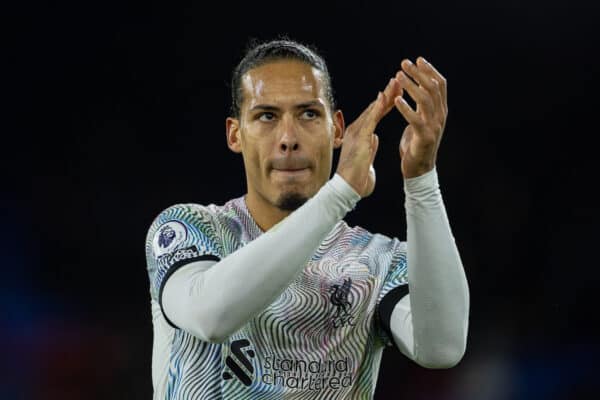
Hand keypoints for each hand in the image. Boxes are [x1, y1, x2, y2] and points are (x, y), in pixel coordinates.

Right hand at [336, 78, 401, 196]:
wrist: (347, 188)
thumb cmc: (356, 179)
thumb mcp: (367, 159)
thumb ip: (371, 148)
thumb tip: (375, 140)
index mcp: (359, 135)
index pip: (375, 114)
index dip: (386, 103)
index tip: (396, 92)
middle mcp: (356, 130)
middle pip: (375, 107)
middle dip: (388, 93)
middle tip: (399, 79)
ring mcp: (357, 132)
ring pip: (374, 109)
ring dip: (386, 95)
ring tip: (396, 82)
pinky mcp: (360, 136)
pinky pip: (372, 118)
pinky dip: (379, 106)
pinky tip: (387, 95)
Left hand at [394, 57, 447, 177]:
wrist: (419, 169)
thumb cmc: (416, 144)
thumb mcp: (421, 120)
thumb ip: (421, 106)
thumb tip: (417, 87)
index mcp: (440, 111)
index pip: (440, 84)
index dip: (430, 70)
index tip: (418, 59)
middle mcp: (440, 116)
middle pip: (433, 88)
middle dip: (419, 73)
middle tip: (404, 63)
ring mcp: (434, 126)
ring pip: (425, 100)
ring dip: (411, 86)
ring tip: (398, 76)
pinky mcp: (424, 137)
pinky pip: (415, 119)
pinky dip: (406, 108)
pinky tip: (396, 100)